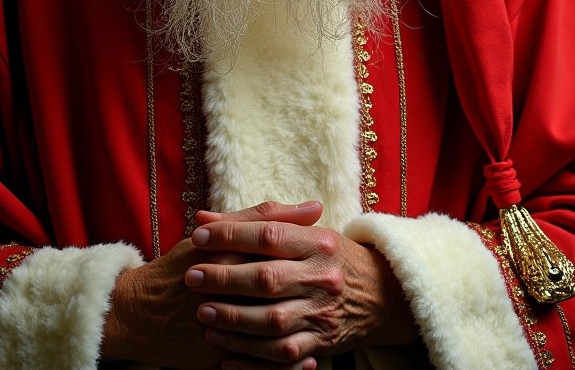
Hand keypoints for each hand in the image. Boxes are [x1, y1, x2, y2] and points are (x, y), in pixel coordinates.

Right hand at [102, 203, 327, 369]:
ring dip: (303, 329)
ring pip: (271, 331)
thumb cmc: (181, 267)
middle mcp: (219, 289)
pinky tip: (308, 359)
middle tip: (337, 286)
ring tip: (327, 325)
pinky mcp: (215, 359)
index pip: (270, 243)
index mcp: (220, 253)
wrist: (142, 314)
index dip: (305, 244)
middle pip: (273, 287)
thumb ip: (260, 218)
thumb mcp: (214, 235)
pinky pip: (260, 367)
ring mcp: (218, 327)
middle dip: (309, 287)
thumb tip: (313, 206)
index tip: (332, 248)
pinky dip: (287, 366)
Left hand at [186, 201, 416, 365]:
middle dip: (224, 280)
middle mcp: (323, 278)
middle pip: (267, 279)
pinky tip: (225, 356)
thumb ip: (258, 222)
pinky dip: (252, 360)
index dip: (230, 235)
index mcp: (319, 242)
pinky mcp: (322, 345)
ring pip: (272, 323)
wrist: (382, 295)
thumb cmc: (331, 257)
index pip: (269, 235)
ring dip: (233, 320)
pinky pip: (283, 359)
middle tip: (192, 278)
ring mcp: (323, 314)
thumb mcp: (306, 231)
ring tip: (204, 315)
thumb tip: (205, 219)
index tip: (198, 237)